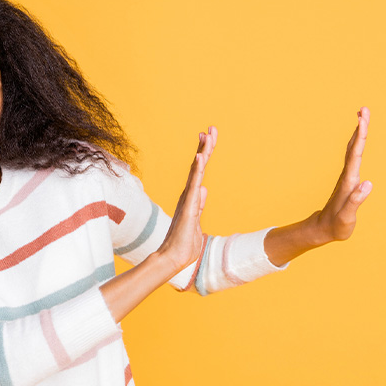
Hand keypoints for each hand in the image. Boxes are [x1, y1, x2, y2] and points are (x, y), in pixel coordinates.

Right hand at [157, 126, 217, 272]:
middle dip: (206, 147)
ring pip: (197, 171)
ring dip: (203, 153)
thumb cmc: (185, 242)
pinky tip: (200, 157)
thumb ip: (199, 205)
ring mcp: (188, 199)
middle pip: (198, 166)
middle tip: (211, 128)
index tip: (207, 137)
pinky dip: (197, 170)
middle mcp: (189, 194)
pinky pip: (194, 184)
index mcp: (192, 197)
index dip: (204, 154)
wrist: (175, 257)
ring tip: (207, 136)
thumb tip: (204, 189)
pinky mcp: (189, 206)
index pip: (199, 171)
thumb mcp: (197, 220)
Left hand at [314, 107, 372, 242]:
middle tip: (364, 109)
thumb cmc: (336, 225)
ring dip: (359, 132)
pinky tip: (360, 138)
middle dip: (360, 128)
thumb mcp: (346, 217)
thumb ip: (355, 200)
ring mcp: (347, 176)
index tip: (363, 121)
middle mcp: (347, 175)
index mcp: (348, 182)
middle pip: (354, 147)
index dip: (360, 137)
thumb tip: (367, 183)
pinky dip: (358, 143)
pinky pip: (354, 156)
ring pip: (353, 150)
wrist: (323, 229)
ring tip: (363, 116)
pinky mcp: (348, 180)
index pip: (356, 155)